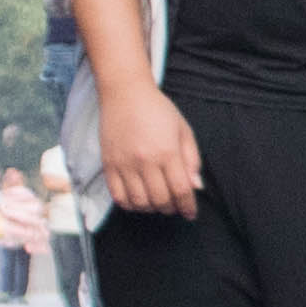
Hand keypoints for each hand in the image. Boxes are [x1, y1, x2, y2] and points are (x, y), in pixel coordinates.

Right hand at [97, 79, 202, 218]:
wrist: (125, 93)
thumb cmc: (158, 110)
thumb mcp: (183, 130)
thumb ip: (191, 159)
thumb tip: (196, 187)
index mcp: (167, 151)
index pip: (181, 190)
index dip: (188, 206)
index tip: (191, 213)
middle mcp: (145, 161)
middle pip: (160, 200)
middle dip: (171, 208)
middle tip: (175, 206)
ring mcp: (124, 164)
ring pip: (139, 202)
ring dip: (151, 208)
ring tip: (157, 202)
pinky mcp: (108, 165)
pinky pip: (118, 196)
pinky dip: (130, 205)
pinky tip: (138, 200)